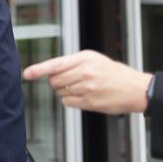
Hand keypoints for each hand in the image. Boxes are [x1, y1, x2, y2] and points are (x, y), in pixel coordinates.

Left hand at [23, 50, 152, 114]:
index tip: (27, 73)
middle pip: (54, 80)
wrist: (135, 88)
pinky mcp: (90, 102)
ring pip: (60, 92)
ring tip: (80, 87)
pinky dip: (69, 100)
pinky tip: (81, 96)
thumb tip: (50, 70)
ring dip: (64, 91)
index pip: (56, 64)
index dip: (39, 69)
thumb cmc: (113, 72)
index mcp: (84, 59)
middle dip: (55, 81)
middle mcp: (85, 73)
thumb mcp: (93, 59)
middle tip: (68, 80)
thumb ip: (72, 62)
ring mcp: (88, 88)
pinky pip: (67, 102)